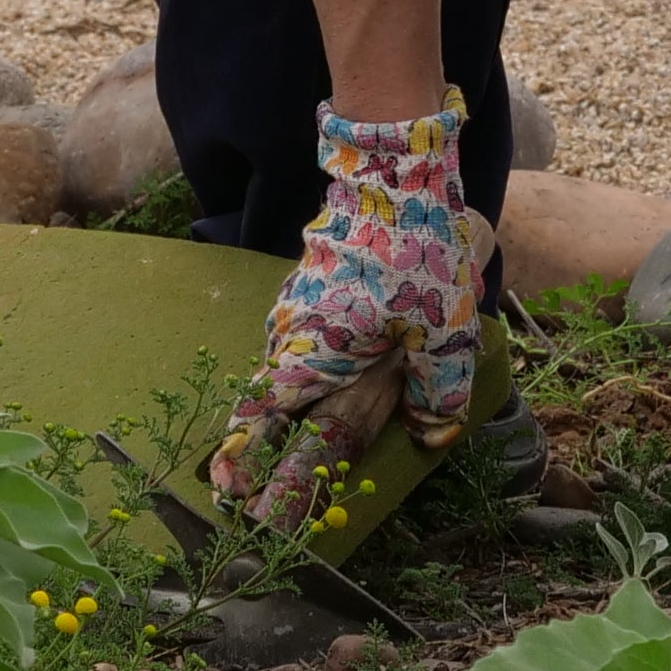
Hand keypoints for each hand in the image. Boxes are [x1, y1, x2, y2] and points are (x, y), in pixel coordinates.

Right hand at [210, 98, 477, 534]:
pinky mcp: (311, 284)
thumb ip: (438, 392)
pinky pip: (302, 336)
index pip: (261, 421)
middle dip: (265, 445)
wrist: (395, 174)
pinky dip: (310, 361)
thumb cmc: (414, 256)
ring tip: (300, 433)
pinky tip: (339, 364)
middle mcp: (289, 335)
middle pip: (269, 400)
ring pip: (286, 364)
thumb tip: (431, 436)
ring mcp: (295, 306)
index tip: (228, 497)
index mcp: (309, 356)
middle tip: (257, 489)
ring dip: (292, 397)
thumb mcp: (442, 331)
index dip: (244, 462)